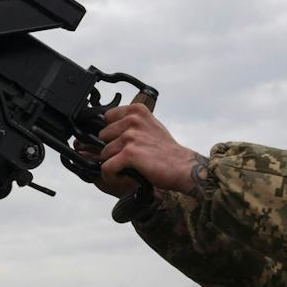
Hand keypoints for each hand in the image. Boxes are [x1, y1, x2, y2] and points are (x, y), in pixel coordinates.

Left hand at [82, 93, 202, 196]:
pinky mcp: (129, 153)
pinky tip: (124, 176)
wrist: (183, 167)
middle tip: (127, 158)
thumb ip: (129, 124)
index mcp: (137, 110)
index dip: (112, 133)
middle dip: (112, 149)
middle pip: (102, 137)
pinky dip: (112, 176)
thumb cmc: (166, 151)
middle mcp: (133, 120)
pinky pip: (107, 167)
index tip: (122, 143)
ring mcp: (131, 136)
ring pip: (104, 153)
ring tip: (129, 167)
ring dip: (113, 164)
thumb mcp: (149, 126)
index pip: (107, 118)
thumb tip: (105, 130)